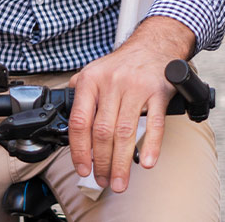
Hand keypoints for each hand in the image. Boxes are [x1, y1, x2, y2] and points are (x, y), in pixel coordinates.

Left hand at [67, 16, 192, 193]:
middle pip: (103, 132)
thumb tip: (65, 121)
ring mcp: (136, 87)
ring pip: (126, 132)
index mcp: (91, 81)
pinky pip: (154, 123)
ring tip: (119, 181)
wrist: (153, 44)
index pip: (80, 122)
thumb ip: (79, 94)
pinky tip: (146, 162)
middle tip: (103, 181)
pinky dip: (151, 145)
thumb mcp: (93, 71)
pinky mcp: (158, 92)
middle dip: (102, 163)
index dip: (79, 150)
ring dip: (121, 162)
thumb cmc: (122, 64)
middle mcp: (112, 83)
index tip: (83, 168)